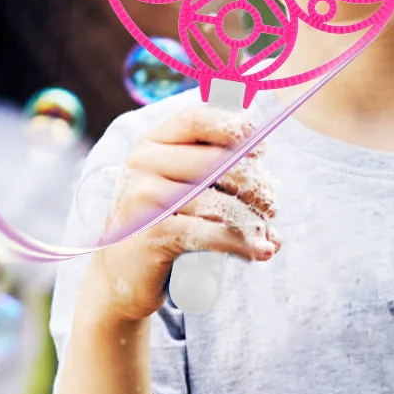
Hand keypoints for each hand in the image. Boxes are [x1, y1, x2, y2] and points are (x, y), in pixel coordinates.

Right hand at [84, 104, 279, 326]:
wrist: (123, 275)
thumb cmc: (165, 225)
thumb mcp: (185, 190)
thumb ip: (218, 174)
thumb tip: (268, 186)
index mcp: (154, 142)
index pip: (196, 118)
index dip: (234, 126)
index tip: (263, 148)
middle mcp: (144, 162)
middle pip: (218, 162)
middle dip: (255, 185)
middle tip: (271, 206)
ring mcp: (144, 196)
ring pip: (218, 202)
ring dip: (252, 220)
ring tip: (266, 234)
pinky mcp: (153, 232)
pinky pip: (211, 233)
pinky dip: (242, 244)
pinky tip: (261, 251)